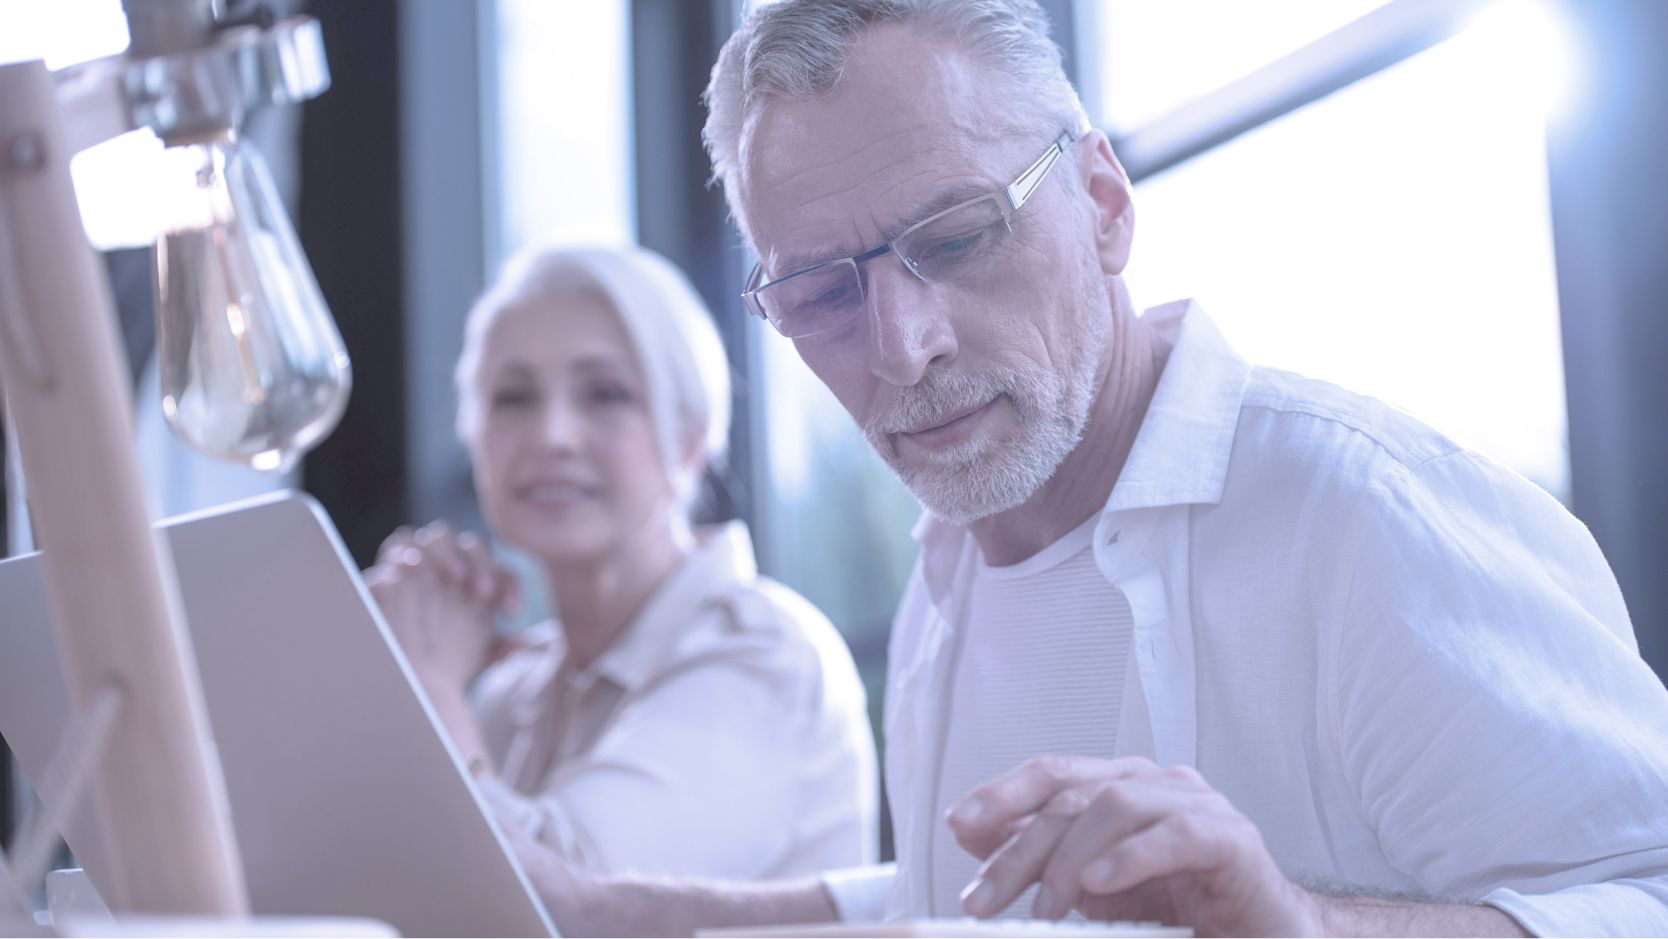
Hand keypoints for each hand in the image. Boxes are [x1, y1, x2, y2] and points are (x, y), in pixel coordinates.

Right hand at [364, 521, 520, 695]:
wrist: (406, 683)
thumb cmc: (447, 664)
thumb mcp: (477, 658)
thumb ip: (501, 647)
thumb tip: (526, 642)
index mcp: (468, 578)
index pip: (493, 565)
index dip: (508, 585)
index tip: (512, 613)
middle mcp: (437, 568)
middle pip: (460, 540)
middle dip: (474, 559)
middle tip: (482, 592)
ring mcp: (406, 571)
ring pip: (420, 538)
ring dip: (439, 552)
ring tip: (451, 579)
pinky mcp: (379, 584)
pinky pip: (387, 563)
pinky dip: (398, 570)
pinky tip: (411, 587)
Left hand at [948, 755, 1321, 936]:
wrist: (1265, 935)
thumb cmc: (1181, 907)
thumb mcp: (1094, 886)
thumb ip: (1041, 857)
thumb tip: (972, 833)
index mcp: (1122, 786)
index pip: (1052, 773)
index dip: (1001, 794)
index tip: (958, 826)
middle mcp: (1158, 784)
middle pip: (1073, 795)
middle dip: (1018, 848)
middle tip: (983, 899)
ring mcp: (1198, 806)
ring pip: (1115, 807)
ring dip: (1067, 861)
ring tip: (1043, 909)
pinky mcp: (1233, 841)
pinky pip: (1178, 836)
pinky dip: (1132, 858)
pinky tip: (1098, 885)